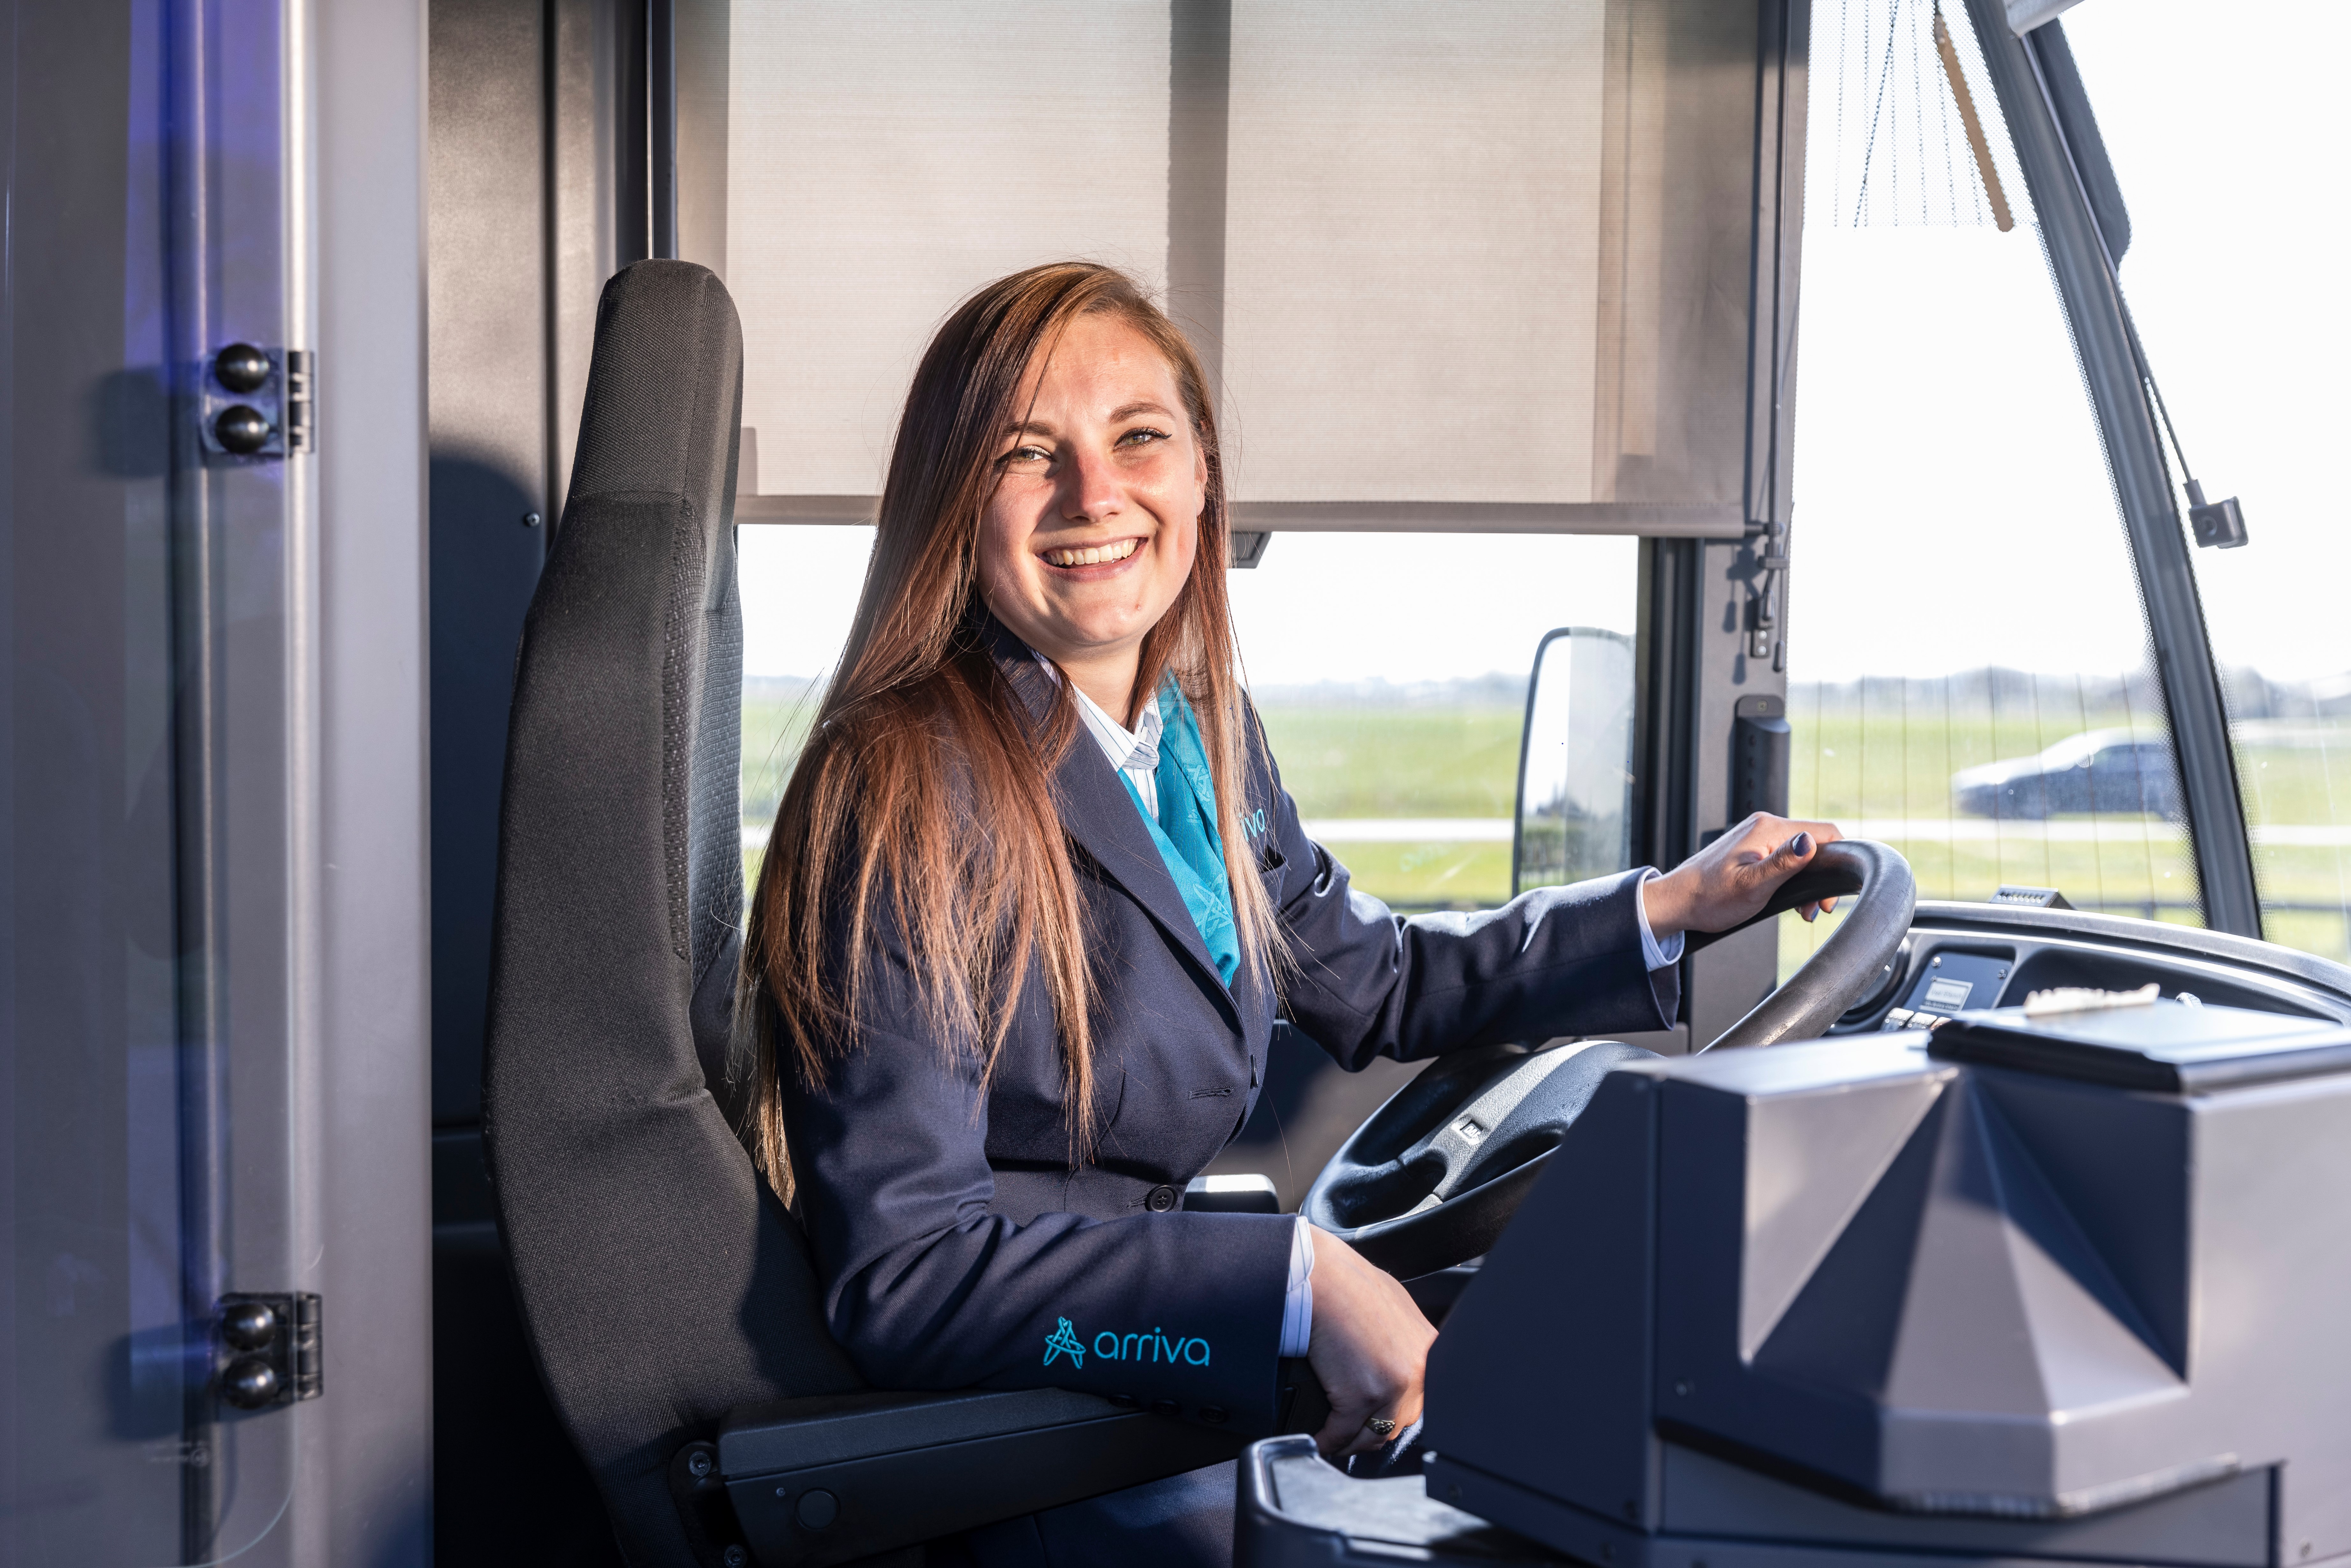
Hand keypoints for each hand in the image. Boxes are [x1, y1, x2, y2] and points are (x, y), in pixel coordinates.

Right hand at [1302, 1227, 1435, 1458]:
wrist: (1321, 1279)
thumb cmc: (1347, 1285)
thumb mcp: (1391, 1310)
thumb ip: (1400, 1342)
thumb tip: (1388, 1363)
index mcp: (1427, 1351)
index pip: (1418, 1400)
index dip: (1392, 1414)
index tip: (1373, 1420)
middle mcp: (1417, 1372)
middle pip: (1399, 1423)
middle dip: (1372, 1431)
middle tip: (1350, 1431)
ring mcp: (1392, 1387)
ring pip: (1373, 1435)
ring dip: (1351, 1440)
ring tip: (1334, 1437)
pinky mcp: (1361, 1396)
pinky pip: (1342, 1434)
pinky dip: (1327, 1440)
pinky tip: (1318, 1437)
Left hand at [1639, 813, 1845, 942]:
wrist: (1677, 902)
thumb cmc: (1709, 898)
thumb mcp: (1752, 887)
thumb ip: (1783, 864)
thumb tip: (1810, 841)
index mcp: (1768, 828)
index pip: (1824, 831)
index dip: (1838, 861)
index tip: (1828, 896)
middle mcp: (1764, 825)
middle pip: (1814, 843)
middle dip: (1821, 877)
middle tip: (1814, 910)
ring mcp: (1757, 836)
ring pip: (1800, 853)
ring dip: (1807, 881)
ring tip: (1801, 910)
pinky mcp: (1752, 848)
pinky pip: (1784, 857)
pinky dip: (1792, 878)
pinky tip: (1787, 899)